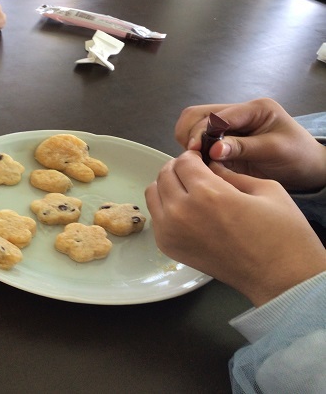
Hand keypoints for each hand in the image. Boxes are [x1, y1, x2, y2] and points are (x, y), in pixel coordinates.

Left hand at [145, 151, 325, 306]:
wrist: (280, 279)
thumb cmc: (282, 233)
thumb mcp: (265, 189)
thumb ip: (229, 173)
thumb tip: (208, 165)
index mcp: (207, 193)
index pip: (184, 161)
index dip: (194, 156)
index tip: (202, 160)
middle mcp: (182, 211)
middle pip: (165, 174)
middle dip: (179, 168)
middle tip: (195, 172)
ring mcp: (170, 231)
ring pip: (153, 193)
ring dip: (168, 186)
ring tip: (188, 190)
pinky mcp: (167, 247)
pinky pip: (156, 215)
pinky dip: (165, 207)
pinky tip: (186, 210)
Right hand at [175, 98, 325, 190]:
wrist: (308, 169)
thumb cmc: (298, 156)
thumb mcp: (274, 150)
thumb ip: (243, 147)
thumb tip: (213, 150)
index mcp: (254, 109)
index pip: (218, 115)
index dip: (203, 132)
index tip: (195, 151)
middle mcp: (237, 114)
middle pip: (198, 114)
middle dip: (191, 134)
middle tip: (193, 156)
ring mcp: (229, 127)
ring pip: (193, 125)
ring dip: (190, 141)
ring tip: (196, 161)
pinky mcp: (223, 141)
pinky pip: (199, 141)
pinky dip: (194, 151)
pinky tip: (200, 164)